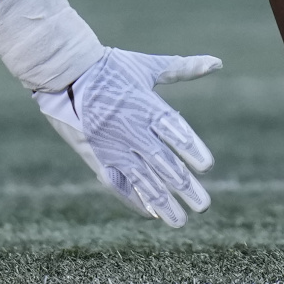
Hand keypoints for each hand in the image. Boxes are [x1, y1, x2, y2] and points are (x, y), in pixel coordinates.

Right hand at [36, 48, 219, 226]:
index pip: (174, 131)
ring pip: (142, 179)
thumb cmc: (111, 67)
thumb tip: (217, 62)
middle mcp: (131, 129)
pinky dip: (134, 200)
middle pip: (163, 162)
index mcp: (146, 105)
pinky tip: (150, 214)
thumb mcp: (147, 65)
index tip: (207, 167)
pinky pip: (118, 183)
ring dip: (163, 202)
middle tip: (203, 206)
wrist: (66, 72)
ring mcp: (113, 145)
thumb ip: (183, 69)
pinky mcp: (98, 157)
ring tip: (181, 221)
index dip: (191, 149)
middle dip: (184, 186)